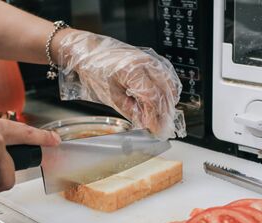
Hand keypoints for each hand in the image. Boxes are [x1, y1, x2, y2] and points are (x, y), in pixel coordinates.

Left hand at [56, 31, 185, 139]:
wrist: (91, 52)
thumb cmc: (96, 70)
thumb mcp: (110, 96)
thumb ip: (130, 110)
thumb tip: (145, 123)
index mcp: (133, 71)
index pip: (152, 98)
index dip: (156, 117)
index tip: (156, 130)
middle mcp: (146, 63)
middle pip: (164, 93)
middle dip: (164, 114)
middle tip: (161, 129)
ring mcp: (151, 60)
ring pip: (170, 85)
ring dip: (167, 104)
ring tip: (160, 118)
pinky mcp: (152, 60)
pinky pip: (168, 78)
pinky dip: (167, 92)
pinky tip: (161, 103)